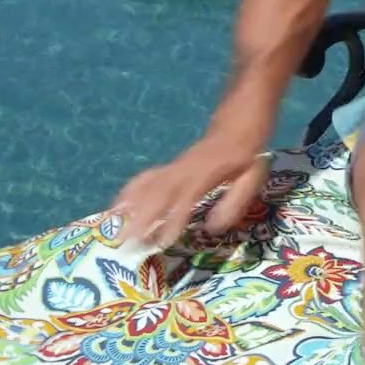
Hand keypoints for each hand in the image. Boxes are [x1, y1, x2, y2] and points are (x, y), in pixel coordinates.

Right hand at [110, 127, 271, 248]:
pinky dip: (128, 194)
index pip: (186, 198)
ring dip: (128, 207)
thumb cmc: (247, 154)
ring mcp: (173, 168)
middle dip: (140, 219)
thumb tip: (213, 228)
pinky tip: (117, 210)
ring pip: (146, 186)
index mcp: (207, 173)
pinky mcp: (168, 169)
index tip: (162, 241)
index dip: (173, 219)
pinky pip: (144, 179)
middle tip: (126, 243)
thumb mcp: (251, 177)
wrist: (237, 121)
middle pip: (157, 194)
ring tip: (113, 229)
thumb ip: (234, 202)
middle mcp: (184, 170)